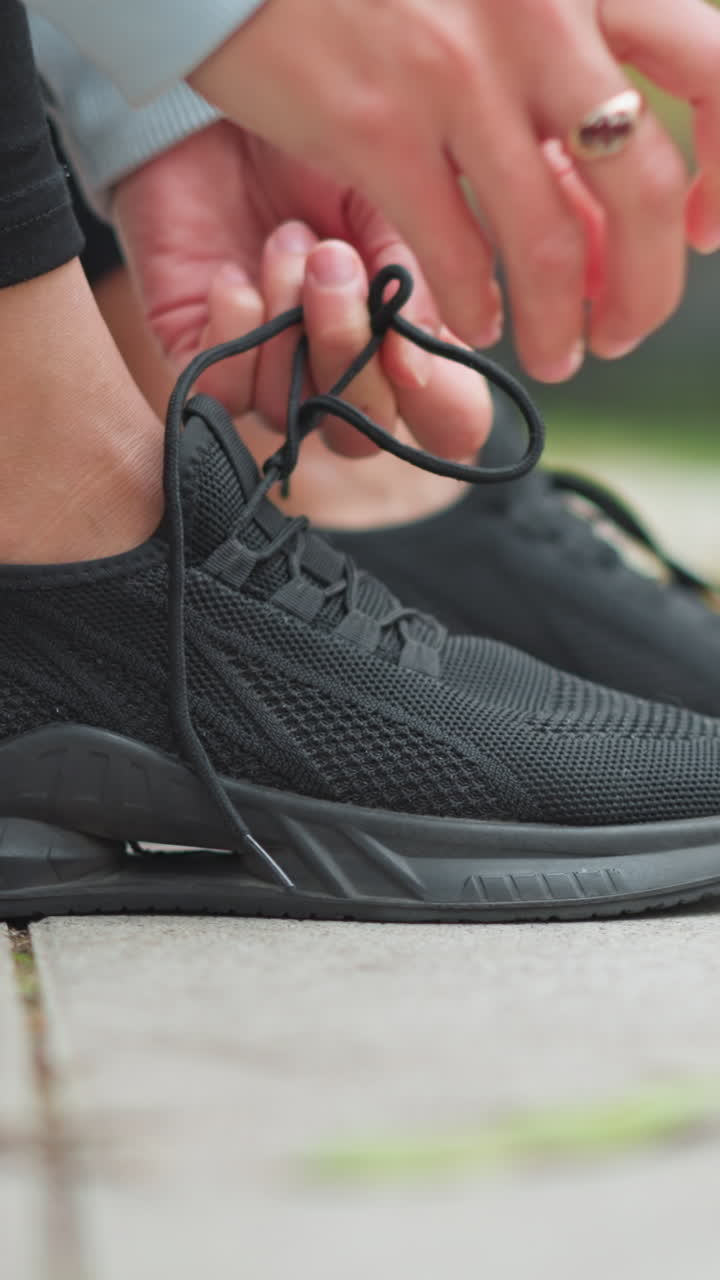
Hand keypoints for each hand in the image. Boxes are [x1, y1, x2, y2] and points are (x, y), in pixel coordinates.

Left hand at [114, 122, 491, 457]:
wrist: (220, 105)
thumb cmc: (318, 150)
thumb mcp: (390, 200)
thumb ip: (417, 284)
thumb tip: (417, 370)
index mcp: (407, 342)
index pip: (449, 424)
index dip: (445, 409)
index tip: (417, 347)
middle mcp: (342, 375)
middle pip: (361, 435)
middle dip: (347, 349)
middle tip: (331, 259)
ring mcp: (273, 375)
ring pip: (290, 415)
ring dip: (289, 323)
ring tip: (285, 241)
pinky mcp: (206, 362)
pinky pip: (223, 396)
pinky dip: (234, 333)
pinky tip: (231, 276)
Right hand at [190, 0, 719, 373]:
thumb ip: (569, 50)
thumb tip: (614, 169)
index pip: (714, 70)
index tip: (704, 229)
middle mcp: (540, 15)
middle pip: (641, 185)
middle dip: (649, 286)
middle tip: (626, 328)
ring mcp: (456, 75)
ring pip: (548, 246)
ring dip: (561, 326)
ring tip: (556, 354)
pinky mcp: (375, 127)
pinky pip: (454, 255)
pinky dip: (474, 308)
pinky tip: (475, 322)